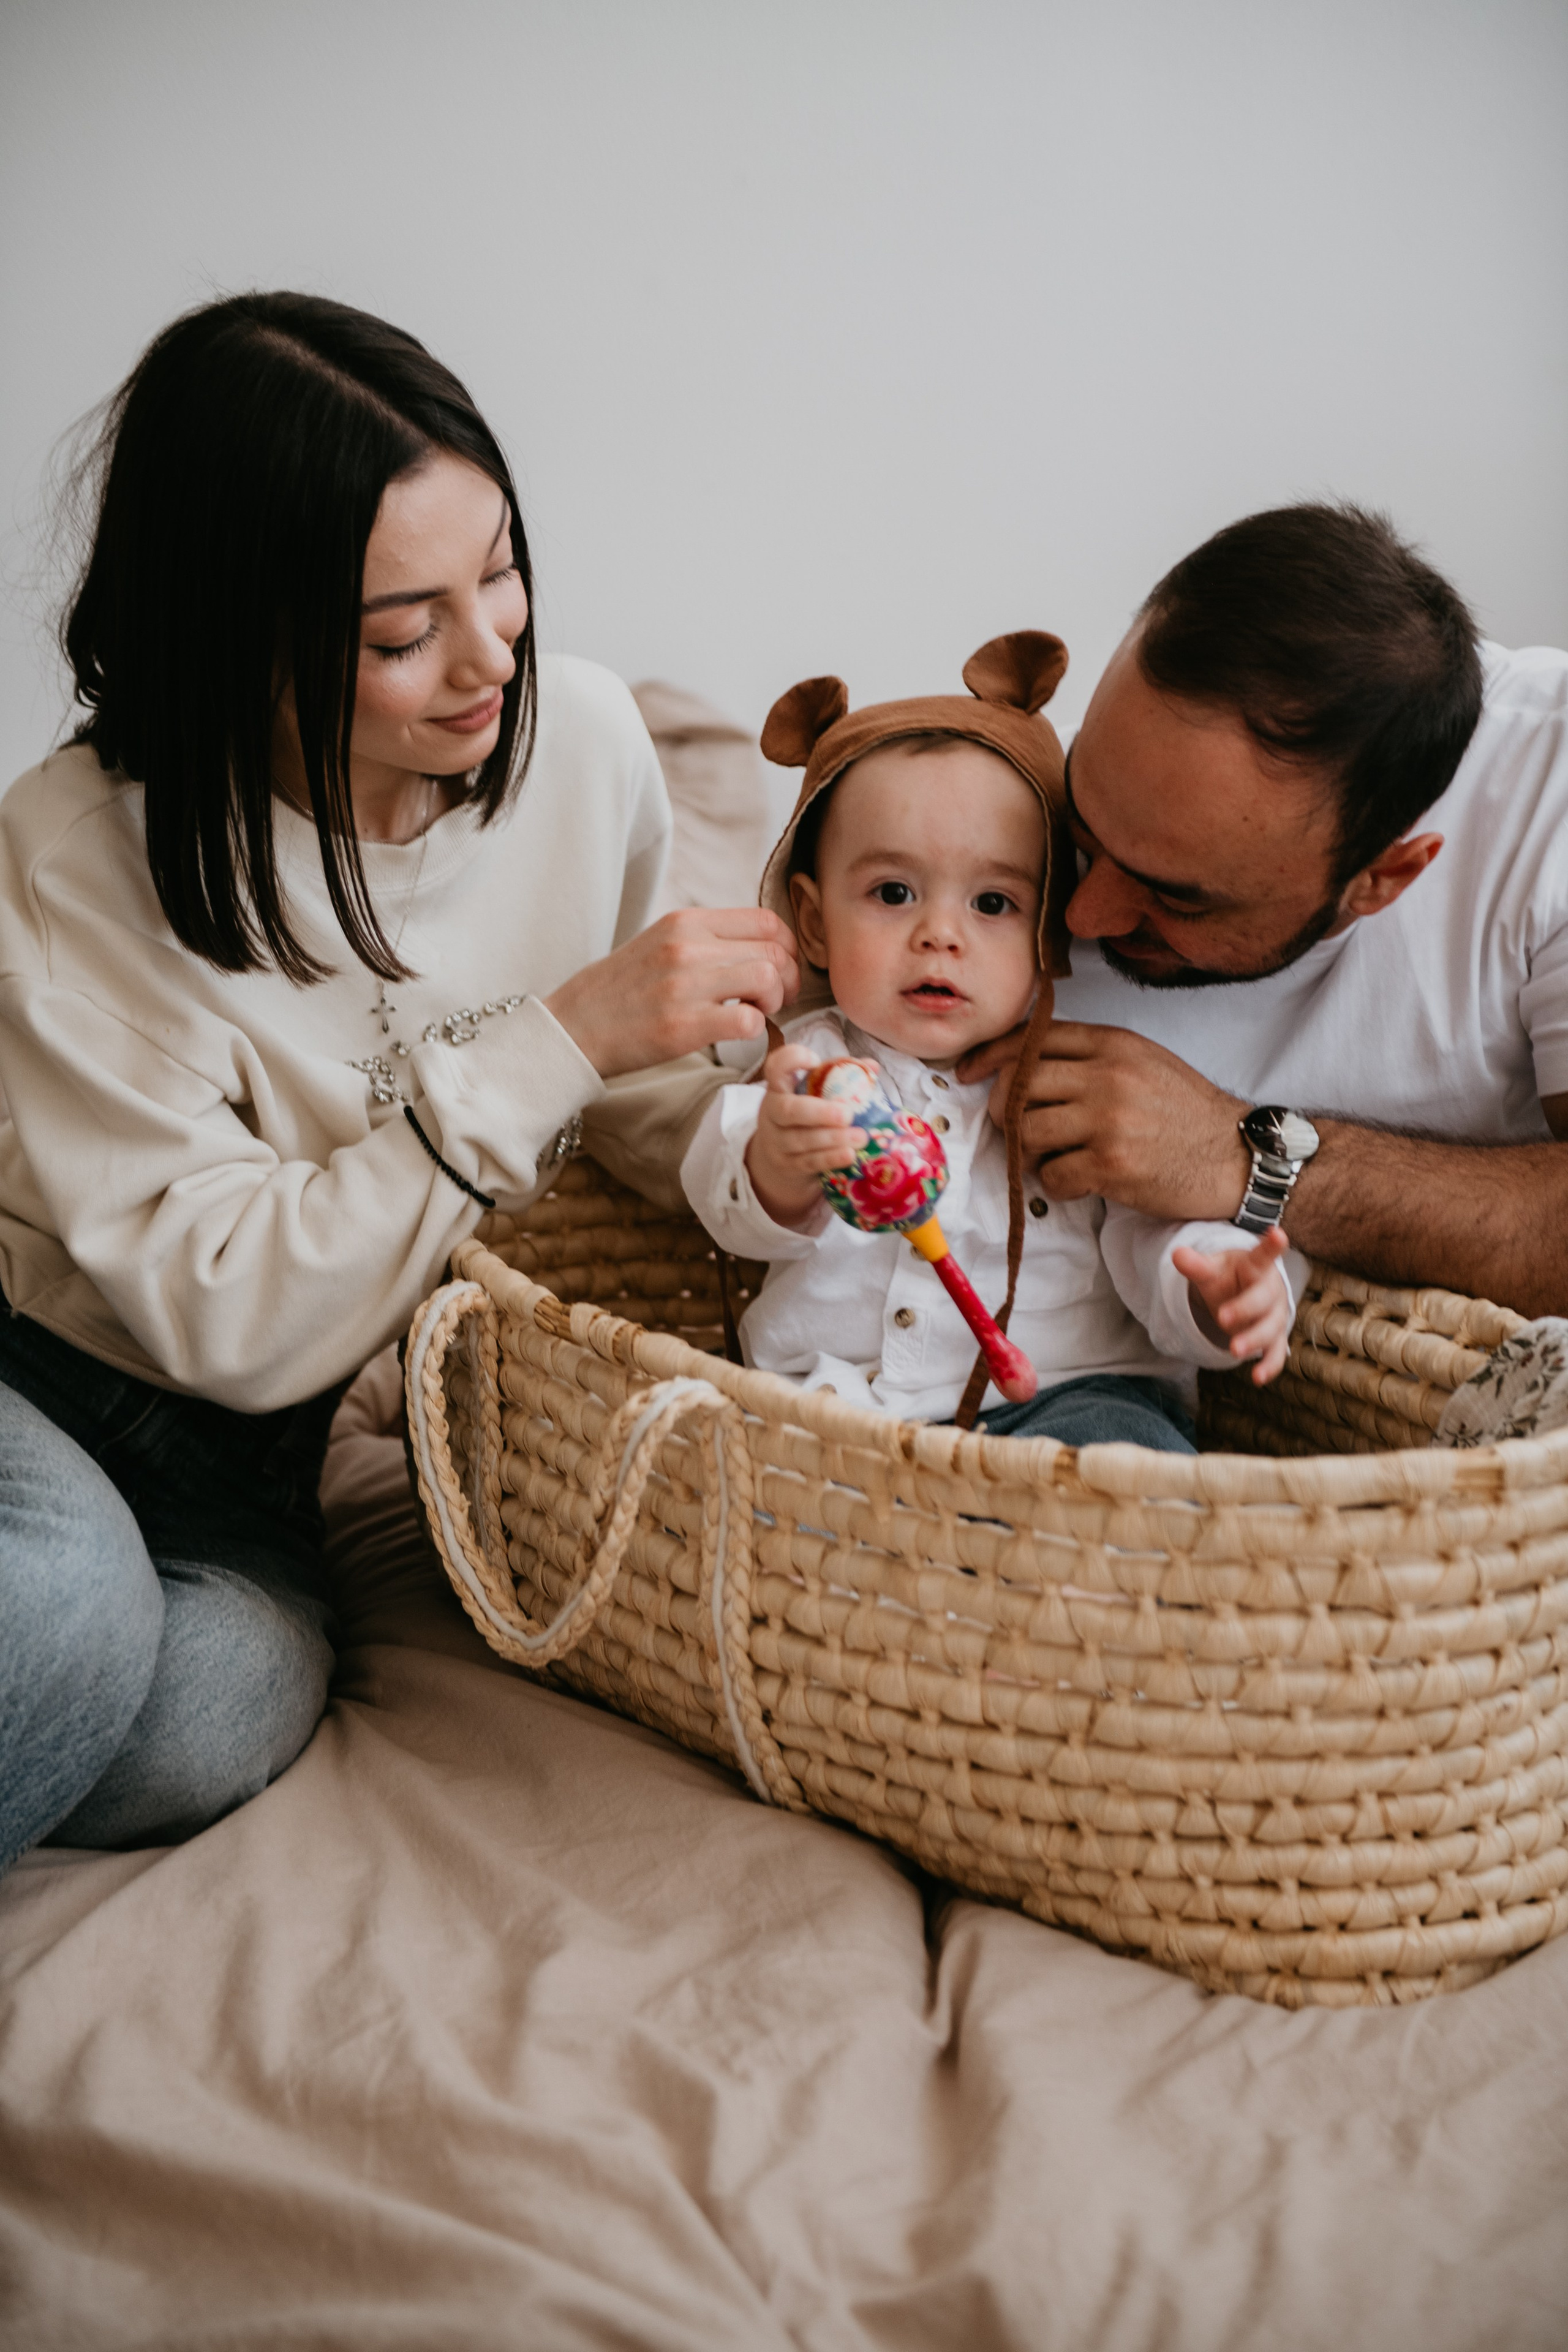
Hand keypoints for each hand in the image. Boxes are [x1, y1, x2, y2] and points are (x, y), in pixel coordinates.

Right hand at [544, 908, 799, 1078]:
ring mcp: (684, 985)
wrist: (573, 1027)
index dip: (786, 948)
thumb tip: (760, 949)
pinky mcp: (683, 1026)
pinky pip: (749, 1021)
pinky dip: (755, 1029)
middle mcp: (686, 946)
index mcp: (685, 921)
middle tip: (776, 1000)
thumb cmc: (620, 991)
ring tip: (757, 1013)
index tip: (780, 970)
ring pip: (768, 979)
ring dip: (774, 1002)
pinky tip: (737, 1032)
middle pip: (774, 951)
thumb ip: (706, 940)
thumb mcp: (660, 944)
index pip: (766, 921)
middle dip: (788, 979)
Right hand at [745, 1044, 869, 1226]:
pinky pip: (809, 1162)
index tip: (815, 1061)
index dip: (791, 1060)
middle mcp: (773, 1113)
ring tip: (861, 1137)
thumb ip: (839, 1078)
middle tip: (848, 1114)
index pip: (775, 1067)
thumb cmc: (805, 1118)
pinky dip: (830, 1158)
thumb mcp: (815, 1095)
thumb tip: (872, 1066)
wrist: (780, 1159)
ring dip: (833, 1138)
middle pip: (788, 1111)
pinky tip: (849, 1155)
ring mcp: (777, 1142)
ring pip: (801, 1140)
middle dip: (819, 1112)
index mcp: (780, 1088)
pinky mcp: (788, 1165)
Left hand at [958, 1019, 1252, 1219]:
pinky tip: (1078, 1181)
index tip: (967, 1072)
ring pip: (1026, 1130)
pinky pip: (1051, 1175)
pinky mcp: (1112, 1165)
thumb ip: (1090, 1056)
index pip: (1031, 1039)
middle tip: (1016, 1127)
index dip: (989, 1055)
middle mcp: (1107, 1076)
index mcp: (1113, 1043)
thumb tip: (1024, 1065)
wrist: (1237, 1155)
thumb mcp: (1143, 1061)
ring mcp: (1108, 1121)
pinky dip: (1055, 1184)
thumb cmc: (1186, 1111)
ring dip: (1027, 1150)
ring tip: (1051, 1156)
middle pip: (1017, 1085)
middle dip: (1003, 1109)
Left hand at [1172, 1226, 1292, 1384]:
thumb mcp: (1211, 1270)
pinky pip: (1275, 1353)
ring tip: (1234, 1350)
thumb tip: (1176, 1254)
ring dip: (1253, 1339)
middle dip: (1245, 1309)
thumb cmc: (1229, 1277)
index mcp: (1256, 1266)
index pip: (1263, 1255)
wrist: (1244, 1294)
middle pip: (1263, 1299)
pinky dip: (1268, 1366)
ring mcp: (1275, 1315)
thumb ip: (1196, 1265)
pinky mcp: (1274, 1337)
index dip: (1271, 1246)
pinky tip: (1257, 1378)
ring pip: (1270, 1328)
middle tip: (1223, 1318)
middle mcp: (1271, 1290)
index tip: (1278, 1234)